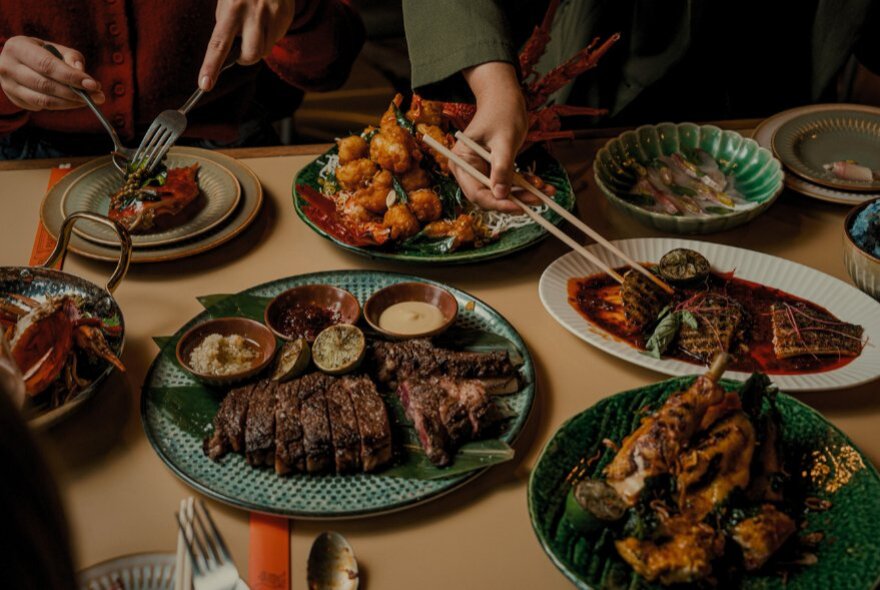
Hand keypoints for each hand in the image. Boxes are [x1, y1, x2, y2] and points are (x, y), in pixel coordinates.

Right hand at [0, 37, 102, 110]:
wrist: (15, 61)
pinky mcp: (14, 99)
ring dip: (70, 103)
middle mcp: (8, 66)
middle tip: (98, 97)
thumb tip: (83, 75)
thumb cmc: (40, 52)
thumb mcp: (54, 48)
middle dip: (75, 93)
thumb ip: (71, 57)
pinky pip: (41, 107)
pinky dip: (61, 106)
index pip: (47, 65)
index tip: (93, 85)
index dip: (71, 76)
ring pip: (43, 100)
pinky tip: (73, 102)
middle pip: (45, 85)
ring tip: (89, 101)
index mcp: (17, 47)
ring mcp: (8, 85)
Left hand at [199, 0, 295, 90]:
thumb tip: (231, 53)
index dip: (211, 67)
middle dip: (245, 59)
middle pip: (250, 55)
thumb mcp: (228, 2)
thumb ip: (228, 26)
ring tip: (256, 27)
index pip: (218, 44)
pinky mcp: (285, 16)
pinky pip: (277, 38)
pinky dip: (270, 35)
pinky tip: (268, 19)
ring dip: (259, 46)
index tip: (204, 85)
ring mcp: (272, 15)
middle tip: (242, 51)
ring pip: (265, 50)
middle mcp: (253, 13)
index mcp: (232, 8)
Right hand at [451, 61, 536, 212]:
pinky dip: (526, 185)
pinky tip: (543, 185)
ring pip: (502, 192)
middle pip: (489, 196)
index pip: (476, 193)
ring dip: (524, 193)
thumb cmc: (501, 113)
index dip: (497, 203)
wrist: (505, 98)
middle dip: (514, 200)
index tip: (519, 207)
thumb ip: (502, 168)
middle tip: (538, 200)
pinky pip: (510, 183)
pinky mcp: (494, 170)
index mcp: (461, 162)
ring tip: (546, 191)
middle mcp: (467, 170)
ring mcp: (481, 171)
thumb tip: (500, 195)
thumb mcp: (504, 140)